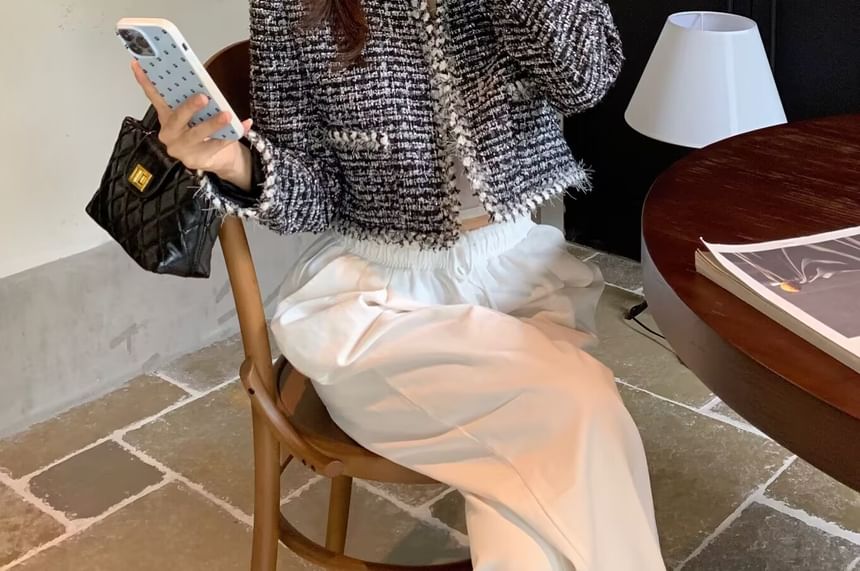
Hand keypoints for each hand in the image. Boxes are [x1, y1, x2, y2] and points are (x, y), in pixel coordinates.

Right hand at [132, 61, 253, 189]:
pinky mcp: (198, 160)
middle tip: (203, 97)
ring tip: (227, 115)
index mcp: (166, 118)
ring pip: (197, 134)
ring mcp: (182, 149)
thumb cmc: (202, 132)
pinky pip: (217, 145)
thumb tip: (197, 79)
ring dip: (213, 123)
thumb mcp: (193, 114)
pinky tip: (244, 125)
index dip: (144, 81)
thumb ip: (190, 100)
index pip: (153, 96)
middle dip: (190, 107)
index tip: (138, 64)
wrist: (216, 158)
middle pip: (177, 118)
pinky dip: (233, 134)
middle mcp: (169, 134)